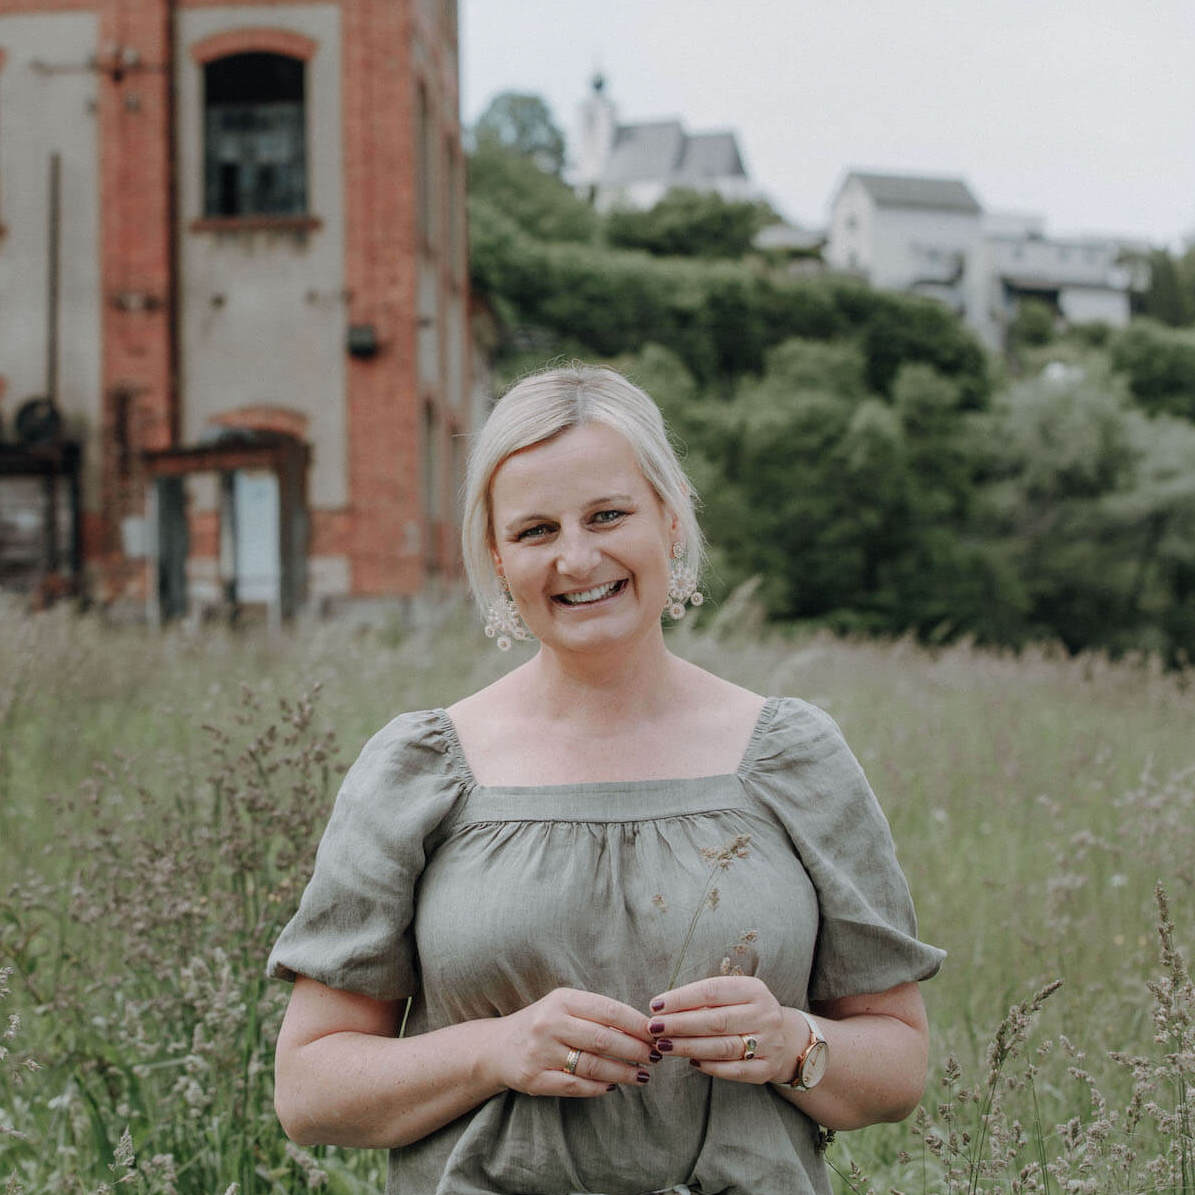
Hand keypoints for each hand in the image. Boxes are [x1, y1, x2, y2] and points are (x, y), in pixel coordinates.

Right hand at [489, 988, 656, 1096]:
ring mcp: (541, 1052)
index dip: (636, 1024)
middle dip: (635, 1049)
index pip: (608, 1010)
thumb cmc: (543, 1024)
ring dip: (623, 1072)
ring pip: (593, 1065)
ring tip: (642, 1075)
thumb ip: (595, 1012)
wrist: (497, 1047)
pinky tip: (614, 1086)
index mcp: (561, 1000)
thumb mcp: (564, 1006)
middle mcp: (550, 1023)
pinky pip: (576, 1086)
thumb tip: (641, 1026)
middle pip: (604, 1039)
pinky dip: (599, 1087)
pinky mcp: (535, 1079)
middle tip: (656, 1056)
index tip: (656, 1033)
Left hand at [646, 976, 799, 1084]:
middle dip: (680, 1024)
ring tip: (664, 1045)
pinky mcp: (766, 1069)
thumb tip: (663, 1008)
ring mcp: (769, 1043)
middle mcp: (765, 1014)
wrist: (785, 1037)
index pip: (713, 991)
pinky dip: (709, 1067)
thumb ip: (704, 1000)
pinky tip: (690, 1061)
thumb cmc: (744, 1011)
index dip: (682, 998)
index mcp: (754, 989)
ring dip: (689, 1047)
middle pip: (716, 1021)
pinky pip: (733, 1070)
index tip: (655, 1005)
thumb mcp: (733, 995)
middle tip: (654, 1028)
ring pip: (723, 1047)